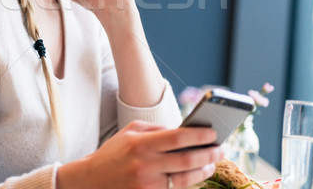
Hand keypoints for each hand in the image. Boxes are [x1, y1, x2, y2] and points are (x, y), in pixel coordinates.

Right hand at [57, 120, 223, 188]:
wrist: (91, 181)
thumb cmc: (114, 153)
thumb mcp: (130, 132)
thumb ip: (156, 130)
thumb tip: (184, 130)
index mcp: (140, 144)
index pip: (177, 137)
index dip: (199, 135)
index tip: (213, 132)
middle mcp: (145, 165)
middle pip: (187, 160)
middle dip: (209, 154)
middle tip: (220, 149)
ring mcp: (147, 185)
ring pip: (185, 179)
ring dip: (203, 171)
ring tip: (211, 163)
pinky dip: (188, 182)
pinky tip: (195, 175)